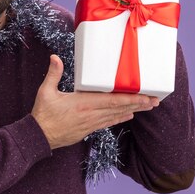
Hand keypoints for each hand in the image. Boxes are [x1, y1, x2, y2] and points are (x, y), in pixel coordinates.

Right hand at [31, 55, 159, 149]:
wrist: (39, 136)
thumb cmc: (43, 114)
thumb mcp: (46, 91)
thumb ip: (53, 74)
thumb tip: (54, 57)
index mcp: (83, 103)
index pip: (112, 101)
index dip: (131, 99)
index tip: (145, 96)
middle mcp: (91, 114)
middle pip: (119, 109)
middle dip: (139, 104)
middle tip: (155, 101)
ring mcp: (90, 123)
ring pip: (116, 116)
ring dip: (133, 111)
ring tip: (148, 107)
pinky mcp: (88, 129)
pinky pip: (107, 123)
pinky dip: (119, 118)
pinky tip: (128, 115)